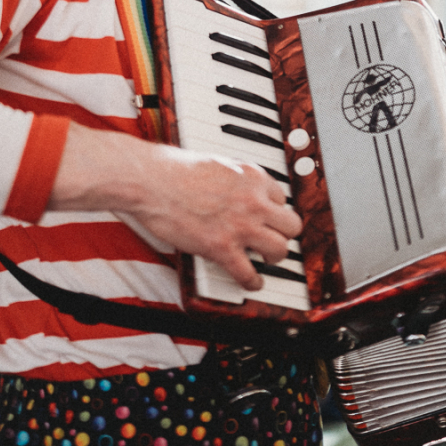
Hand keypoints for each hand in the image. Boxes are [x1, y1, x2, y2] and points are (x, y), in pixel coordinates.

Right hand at [128, 144, 301, 290]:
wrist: (153, 181)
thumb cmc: (175, 169)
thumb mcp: (218, 163)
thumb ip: (235, 178)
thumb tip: (237, 188)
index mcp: (252, 176)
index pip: (281, 198)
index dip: (274, 210)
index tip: (268, 216)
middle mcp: (253, 200)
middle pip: (291, 225)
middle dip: (284, 234)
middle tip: (274, 238)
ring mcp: (240, 225)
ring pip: (280, 250)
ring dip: (275, 257)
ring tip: (267, 260)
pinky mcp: (222, 248)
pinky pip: (249, 274)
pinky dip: (252, 282)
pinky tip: (251, 282)